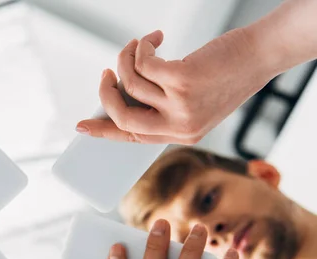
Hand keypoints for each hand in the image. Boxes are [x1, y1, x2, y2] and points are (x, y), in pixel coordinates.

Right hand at [77, 28, 273, 143]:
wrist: (260, 56)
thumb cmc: (226, 76)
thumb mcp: (197, 102)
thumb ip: (165, 108)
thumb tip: (125, 95)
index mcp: (181, 135)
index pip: (132, 138)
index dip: (103, 131)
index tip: (82, 127)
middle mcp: (180, 126)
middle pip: (123, 117)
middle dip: (106, 93)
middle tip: (106, 74)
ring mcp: (181, 104)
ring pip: (131, 84)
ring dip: (126, 59)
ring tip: (136, 46)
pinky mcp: (183, 79)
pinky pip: (143, 64)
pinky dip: (141, 46)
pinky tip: (153, 38)